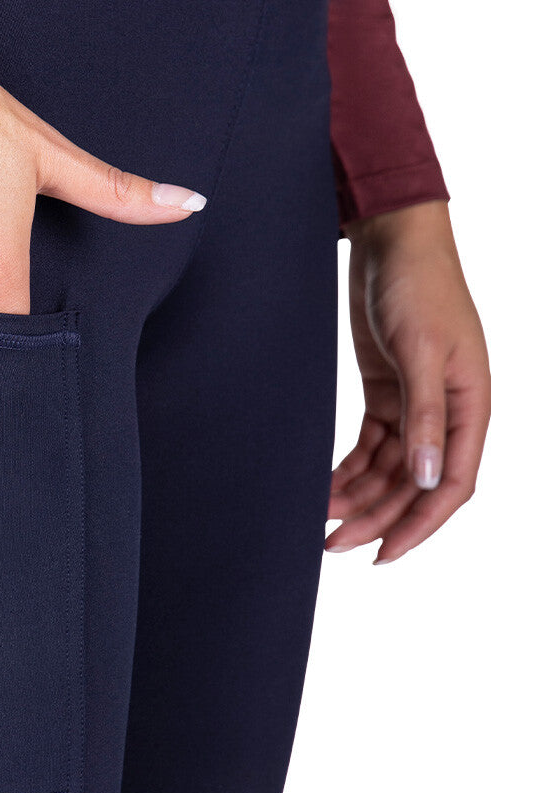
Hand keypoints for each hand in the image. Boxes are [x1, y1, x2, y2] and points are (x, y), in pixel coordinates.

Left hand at [326, 200, 490, 564]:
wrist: (392, 237)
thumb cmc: (417, 284)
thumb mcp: (419, 349)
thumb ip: (424, 416)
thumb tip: (427, 479)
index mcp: (471, 405)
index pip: (451, 483)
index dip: (420, 524)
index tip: (383, 554)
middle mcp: (447, 412)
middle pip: (414, 483)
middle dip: (377, 516)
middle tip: (333, 544)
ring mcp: (415, 403)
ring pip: (390, 469)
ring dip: (360, 495)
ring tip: (321, 520)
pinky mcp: (386, 391)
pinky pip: (373, 445)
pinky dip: (351, 467)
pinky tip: (326, 485)